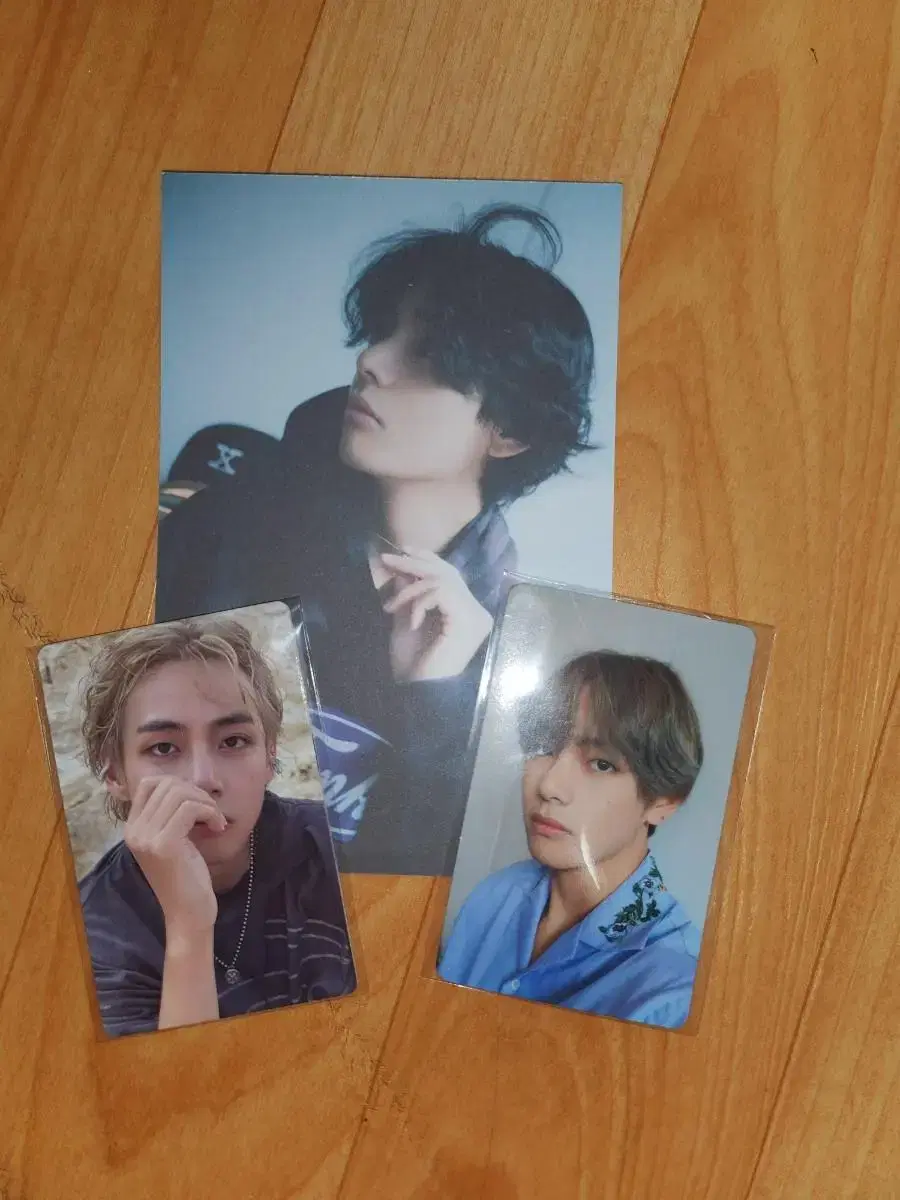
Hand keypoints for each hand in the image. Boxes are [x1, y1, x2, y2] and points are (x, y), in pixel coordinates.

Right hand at [123, 777, 225, 944]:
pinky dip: (210, 813)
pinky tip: (218, 828)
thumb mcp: (174, 839)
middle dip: (197, 793)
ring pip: (180, 793)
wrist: (188, 914)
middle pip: (168, 784)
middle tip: (211, 814)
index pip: (150, 783)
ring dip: (206, 803)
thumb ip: (171, 814)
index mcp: (133, 828)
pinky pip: (191, 808)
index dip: (179, 784)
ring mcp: (146, 838)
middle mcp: (133, 831)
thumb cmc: (186, 877)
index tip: (197, 805)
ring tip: (215, 822)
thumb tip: (185, 785)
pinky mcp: (163, 845)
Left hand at [380, 549, 493, 680]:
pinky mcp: (467, 621)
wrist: (418, 694)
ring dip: (411, 589)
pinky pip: (440, 593)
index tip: (401, 550)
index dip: (427, 559)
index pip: (451, 575)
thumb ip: (410, 597)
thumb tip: (403, 570)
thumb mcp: (407, 623)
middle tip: (387, 559)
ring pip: (442, 580)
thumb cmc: (413, 667)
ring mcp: (475, 617)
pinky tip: (412, 622)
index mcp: (466, 614)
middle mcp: (477, 613)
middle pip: (447, 572)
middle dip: (414, 563)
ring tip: (391, 607)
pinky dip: (420, 602)